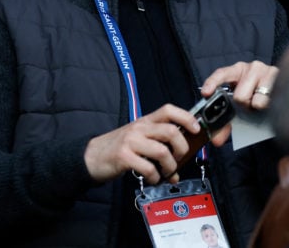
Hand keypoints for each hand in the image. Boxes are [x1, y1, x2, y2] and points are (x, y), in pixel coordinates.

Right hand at [83, 104, 200, 184]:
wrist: (91, 156)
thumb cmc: (118, 148)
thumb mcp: (139, 139)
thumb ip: (159, 146)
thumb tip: (178, 166)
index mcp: (145, 121)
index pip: (169, 110)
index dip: (186, 118)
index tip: (196, 129)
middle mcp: (139, 128)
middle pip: (171, 131)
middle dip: (182, 149)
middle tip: (179, 159)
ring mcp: (131, 141)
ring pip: (162, 151)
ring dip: (170, 166)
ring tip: (166, 172)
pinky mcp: (124, 156)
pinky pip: (148, 167)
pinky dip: (155, 177)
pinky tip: (152, 178)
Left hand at [200, 60, 278, 118]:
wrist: (283, 88)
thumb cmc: (256, 95)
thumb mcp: (240, 104)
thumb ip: (225, 122)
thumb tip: (216, 140)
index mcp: (237, 70)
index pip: (222, 73)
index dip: (212, 83)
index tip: (206, 94)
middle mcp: (252, 67)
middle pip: (240, 96)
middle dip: (243, 107)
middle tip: (249, 105)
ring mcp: (267, 71)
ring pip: (256, 102)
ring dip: (257, 108)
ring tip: (260, 103)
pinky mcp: (280, 78)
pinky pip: (270, 102)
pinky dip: (269, 107)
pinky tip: (271, 101)